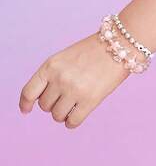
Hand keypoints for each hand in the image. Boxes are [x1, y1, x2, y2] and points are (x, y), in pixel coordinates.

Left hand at [18, 31, 132, 128]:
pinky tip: (80, 112)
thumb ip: (52, 76)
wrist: (120, 43)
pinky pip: (72, 122)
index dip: (25, 104)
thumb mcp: (66, 58)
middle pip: (44, 106)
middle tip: (67, 95)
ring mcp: (74, 90)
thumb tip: (44, 102)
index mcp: (51, 65)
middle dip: (54, 103)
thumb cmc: (94, 50)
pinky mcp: (90, 100)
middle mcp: (60, 78)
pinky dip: (73, 121)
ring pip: (57, 116)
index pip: (29, 92)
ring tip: (76, 102)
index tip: (26, 110)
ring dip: (64, 113)